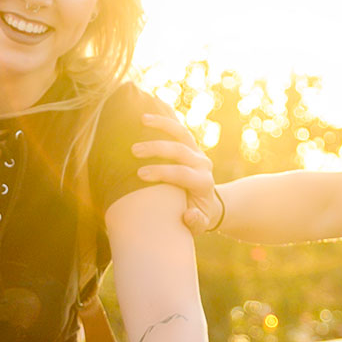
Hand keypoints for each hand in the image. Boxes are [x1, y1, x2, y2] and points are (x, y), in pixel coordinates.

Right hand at [132, 112, 222, 234]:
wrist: (208, 205)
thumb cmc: (196, 217)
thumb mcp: (199, 225)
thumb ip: (195, 222)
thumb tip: (188, 214)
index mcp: (204, 183)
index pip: (183, 174)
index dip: (162, 172)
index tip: (140, 174)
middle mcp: (203, 165)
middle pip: (181, 151)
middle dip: (157, 149)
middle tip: (134, 151)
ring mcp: (197, 153)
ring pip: (182, 133)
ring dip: (162, 125)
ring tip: (142, 119)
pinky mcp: (191, 146)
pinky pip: (179, 130)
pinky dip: (165, 120)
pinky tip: (147, 115)